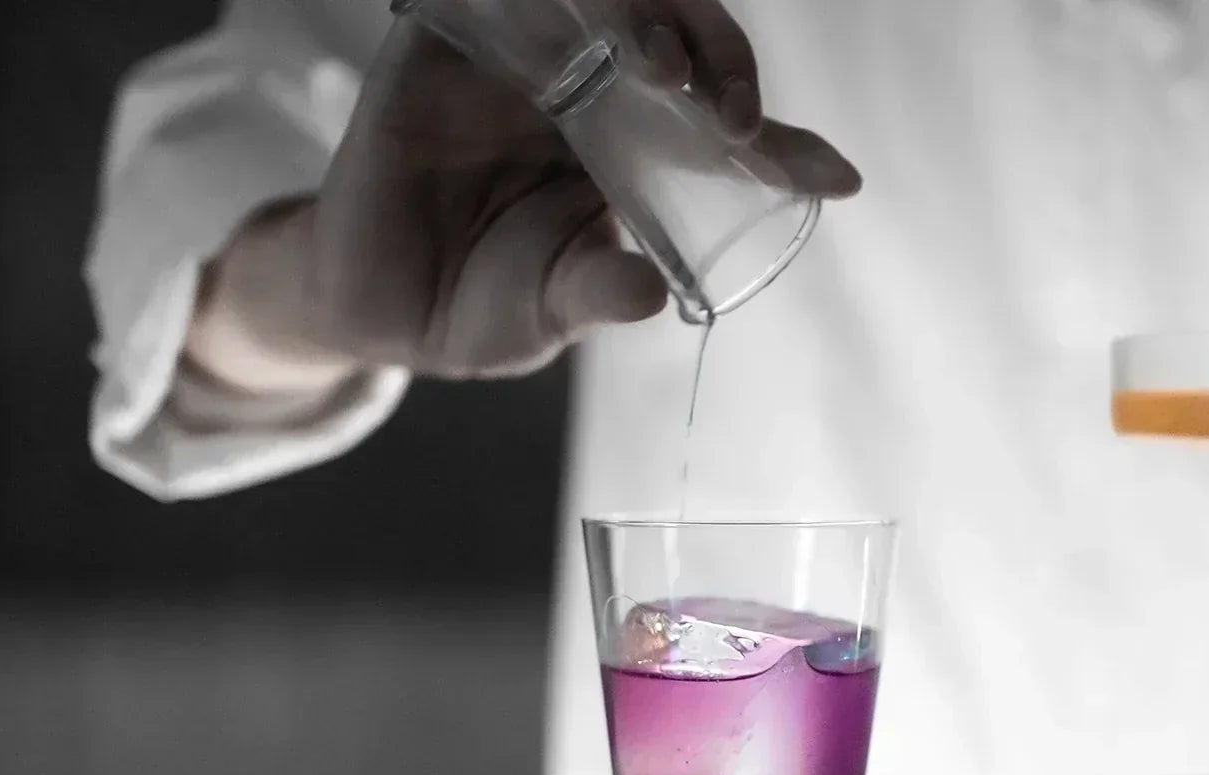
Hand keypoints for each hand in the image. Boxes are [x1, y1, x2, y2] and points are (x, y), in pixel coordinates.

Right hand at [188, 0, 860, 393]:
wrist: (373, 311)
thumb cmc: (480, 308)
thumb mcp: (550, 311)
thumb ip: (599, 292)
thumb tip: (650, 295)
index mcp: (636, 149)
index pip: (723, 128)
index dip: (783, 146)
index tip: (836, 179)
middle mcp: (590, 89)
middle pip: (676, 35)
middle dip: (719, 57)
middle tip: (735, 115)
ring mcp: (520, 58)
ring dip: (643, 18)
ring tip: (666, 73)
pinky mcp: (445, 40)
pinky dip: (537, 2)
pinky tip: (568, 25)